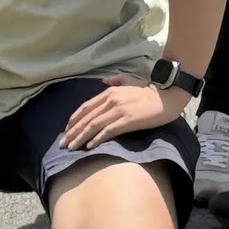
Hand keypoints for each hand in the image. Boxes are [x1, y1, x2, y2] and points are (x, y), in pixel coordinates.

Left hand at [57, 75, 186, 151]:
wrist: (166, 98)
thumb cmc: (148, 92)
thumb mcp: (130, 82)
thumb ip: (115, 81)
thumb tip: (103, 81)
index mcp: (110, 91)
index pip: (86, 107)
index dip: (74, 119)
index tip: (66, 130)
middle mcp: (111, 99)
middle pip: (87, 118)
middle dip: (72, 132)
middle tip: (63, 144)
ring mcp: (119, 110)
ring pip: (94, 125)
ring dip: (80, 138)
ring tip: (71, 147)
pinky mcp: (128, 120)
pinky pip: (108, 131)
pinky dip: (97, 139)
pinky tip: (89, 146)